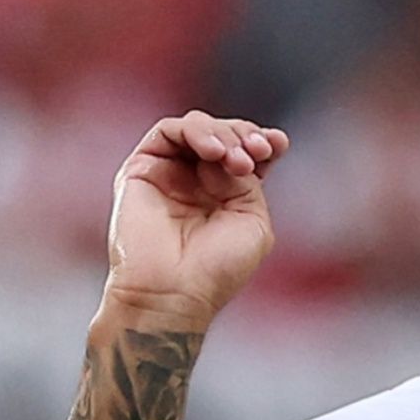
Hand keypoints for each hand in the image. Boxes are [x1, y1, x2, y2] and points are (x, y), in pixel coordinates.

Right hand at [100, 111, 288, 331]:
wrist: (174, 292)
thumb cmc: (216, 269)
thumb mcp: (253, 221)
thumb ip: (249, 183)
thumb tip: (231, 155)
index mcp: (226, 195)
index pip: (245, 152)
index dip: (262, 140)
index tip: (278, 143)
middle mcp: (196, 182)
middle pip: (223, 134)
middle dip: (245, 135)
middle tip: (257, 152)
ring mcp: (168, 173)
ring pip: (197, 128)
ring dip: (223, 135)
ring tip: (236, 159)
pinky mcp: (142, 168)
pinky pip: (167, 131)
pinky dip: (195, 132)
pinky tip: (213, 152)